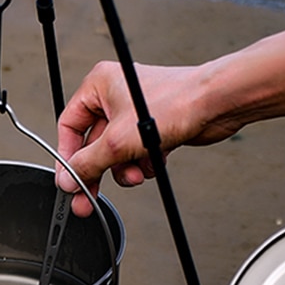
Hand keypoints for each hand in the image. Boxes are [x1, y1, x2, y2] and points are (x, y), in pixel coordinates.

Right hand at [55, 61, 237, 215]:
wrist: (216, 104)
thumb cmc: (174, 102)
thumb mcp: (118, 142)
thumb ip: (88, 163)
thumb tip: (68, 179)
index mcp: (98, 85)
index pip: (69, 125)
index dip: (68, 156)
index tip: (69, 180)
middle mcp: (115, 95)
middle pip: (94, 143)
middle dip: (98, 170)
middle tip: (88, 199)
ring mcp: (136, 112)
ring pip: (117, 152)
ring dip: (125, 168)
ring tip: (137, 173)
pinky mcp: (154, 126)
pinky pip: (137, 152)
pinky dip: (144, 162)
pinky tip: (155, 161)